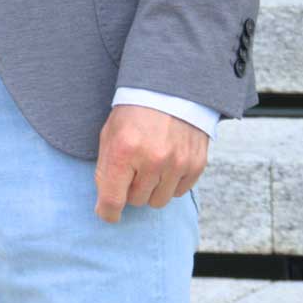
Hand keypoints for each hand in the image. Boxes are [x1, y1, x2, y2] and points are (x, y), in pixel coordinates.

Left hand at [93, 104, 207, 222]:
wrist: (170, 89)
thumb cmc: (134, 113)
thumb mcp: (110, 134)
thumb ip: (106, 170)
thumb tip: (106, 206)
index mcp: (124, 150)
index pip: (113, 199)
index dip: (107, 211)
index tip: (107, 212)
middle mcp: (152, 159)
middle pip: (137, 201)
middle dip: (131, 189)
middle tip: (132, 169)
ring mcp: (177, 163)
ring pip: (158, 200)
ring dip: (152, 188)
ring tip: (150, 165)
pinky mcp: (196, 164)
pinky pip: (179, 192)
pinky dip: (171, 183)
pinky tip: (167, 162)